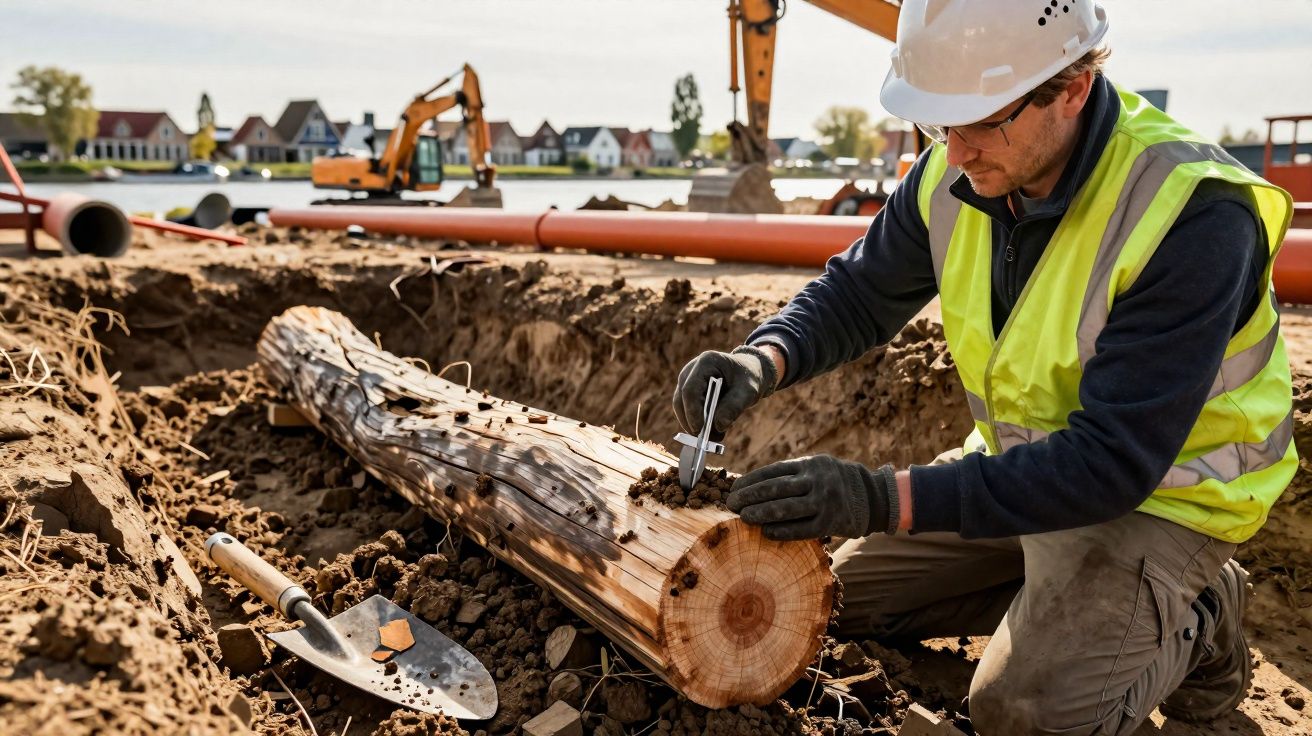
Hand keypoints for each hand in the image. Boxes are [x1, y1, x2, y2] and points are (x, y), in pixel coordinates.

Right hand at [672, 346, 777, 434]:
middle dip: (692, 421)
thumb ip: (734, 407)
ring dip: (693, 424)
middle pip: (681, 399)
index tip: (700, 430)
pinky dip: (697, 422)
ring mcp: (687, 379)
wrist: (748, 372)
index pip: (690, 389)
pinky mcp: (688, 391)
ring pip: (680, 406)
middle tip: (707, 439)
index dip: (692, 411)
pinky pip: (686, 409)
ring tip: (715, 436)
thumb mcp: (748, 391)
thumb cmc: (748, 378)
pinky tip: (713, 429)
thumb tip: (718, 427)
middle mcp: (691, 369)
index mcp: (706, 362)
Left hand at [727, 455, 896, 540]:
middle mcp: (817, 480)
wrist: (872, 497)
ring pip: (785, 509)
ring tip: (744, 517)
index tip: (734, 489)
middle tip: (731, 504)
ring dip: (760, 514)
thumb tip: (752, 487)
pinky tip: (766, 532)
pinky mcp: (830, 523)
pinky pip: (800, 529)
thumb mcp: (817, 468)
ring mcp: (825, 502)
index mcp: (811, 464)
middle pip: (775, 489)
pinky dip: (781, 531)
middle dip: (750, 497)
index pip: (773, 471)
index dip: (751, 481)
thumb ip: (791, 475)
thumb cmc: (833, 482)